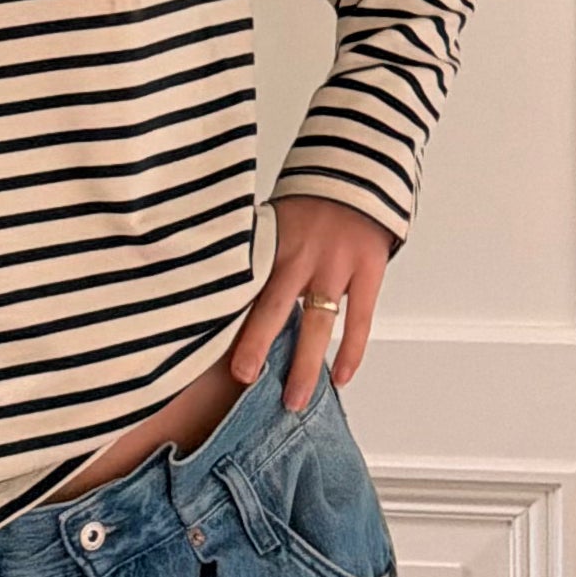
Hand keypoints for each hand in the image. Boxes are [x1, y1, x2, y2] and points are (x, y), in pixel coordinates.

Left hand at [231, 195, 393, 403]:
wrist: (359, 175)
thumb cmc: (309, 205)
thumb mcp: (272, 222)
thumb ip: (254, 258)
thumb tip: (219, 295)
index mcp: (272, 244)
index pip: (244, 288)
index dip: (227, 319)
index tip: (207, 349)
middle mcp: (300, 257)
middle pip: (273, 306)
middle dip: (256, 344)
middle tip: (245, 378)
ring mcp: (336, 266)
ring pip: (317, 323)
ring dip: (304, 365)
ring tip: (293, 401)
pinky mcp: (367, 272)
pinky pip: (359, 320)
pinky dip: (351, 352)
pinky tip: (339, 379)